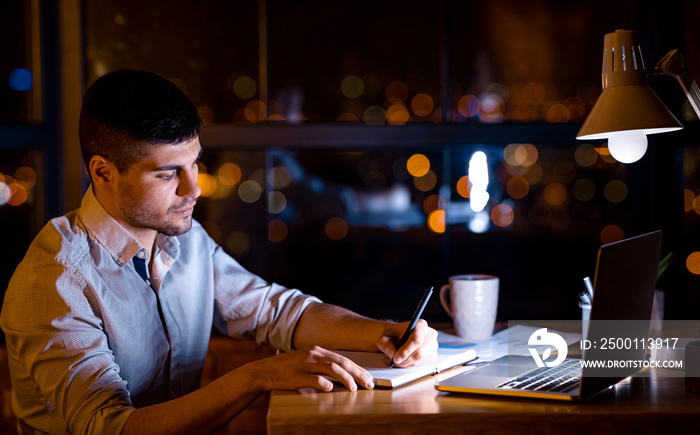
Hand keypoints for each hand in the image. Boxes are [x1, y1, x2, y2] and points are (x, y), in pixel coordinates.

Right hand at [247, 346, 374, 391]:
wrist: (264, 371)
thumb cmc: (287, 369)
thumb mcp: (306, 361)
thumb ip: (321, 364)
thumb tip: (341, 374)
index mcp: (316, 351)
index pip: (342, 358)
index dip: (357, 368)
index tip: (368, 377)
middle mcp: (313, 355)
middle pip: (341, 362)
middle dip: (358, 373)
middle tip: (369, 384)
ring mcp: (305, 364)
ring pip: (332, 368)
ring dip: (346, 378)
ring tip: (354, 388)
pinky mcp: (297, 376)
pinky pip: (315, 379)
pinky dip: (325, 384)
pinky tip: (331, 389)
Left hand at [376, 319, 437, 366]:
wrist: (398, 337)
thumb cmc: (393, 336)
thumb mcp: (385, 338)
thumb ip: (386, 345)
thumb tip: (392, 354)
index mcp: (420, 325)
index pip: (416, 339)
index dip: (406, 351)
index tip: (396, 358)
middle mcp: (430, 334)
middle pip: (419, 352)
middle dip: (405, 360)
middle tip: (394, 362)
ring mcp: (433, 346)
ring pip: (419, 360)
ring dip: (406, 363)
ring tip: (395, 360)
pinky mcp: (432, 356)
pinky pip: (421, 364)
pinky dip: (410, 365)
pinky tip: (403, 360)